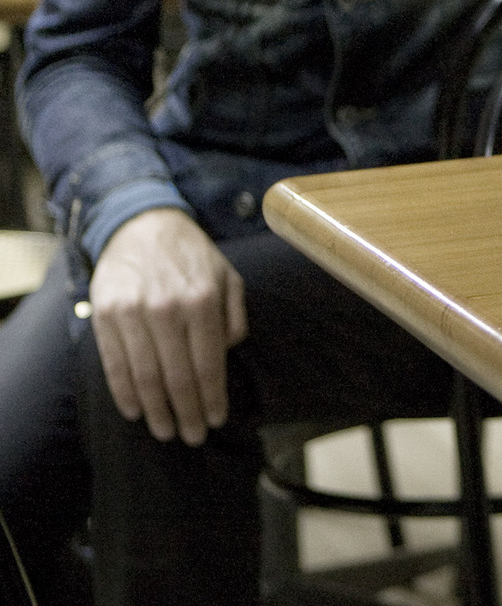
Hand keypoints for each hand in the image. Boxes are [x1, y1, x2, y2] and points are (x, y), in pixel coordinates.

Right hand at [88, 208, 247, 444]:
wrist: (143, 226)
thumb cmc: (192, 258)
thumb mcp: (228, 277)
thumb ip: (234, 315)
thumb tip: (230, 351)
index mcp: (203, 300)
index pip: (209, 363)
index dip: (212, 397)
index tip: (217, 420)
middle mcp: (167, 308)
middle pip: (177, 376)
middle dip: (187, 413)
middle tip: (193, 437)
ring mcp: (132, 312)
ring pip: (145, 376)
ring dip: (157, 411)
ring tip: (166, 432)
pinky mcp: (105, 315)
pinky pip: (114, 364)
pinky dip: (124, 393)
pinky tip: (136, 412)